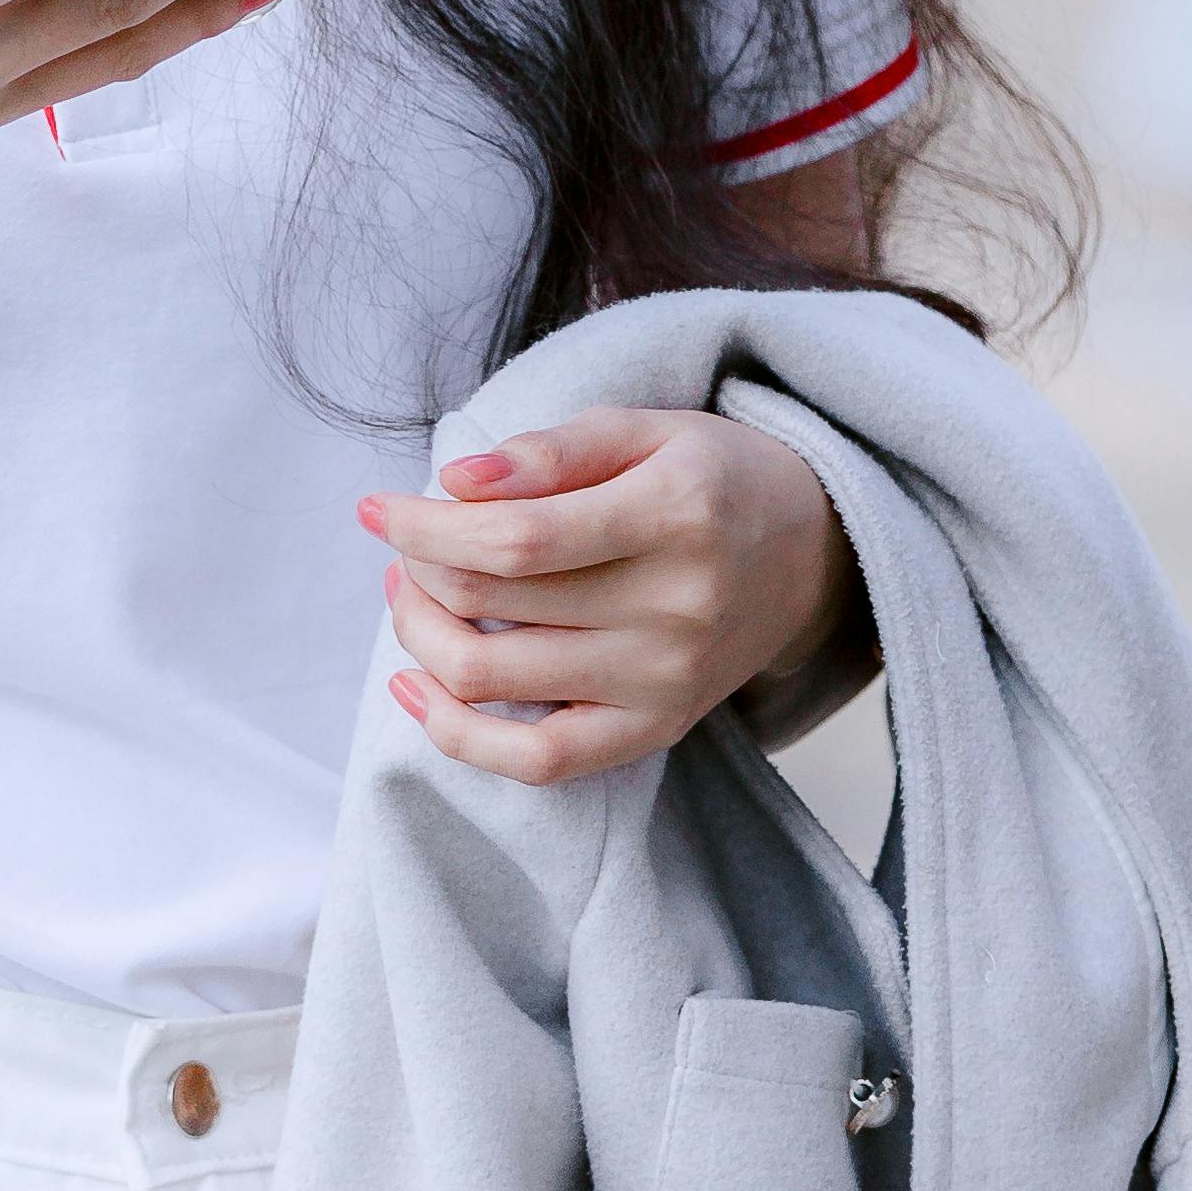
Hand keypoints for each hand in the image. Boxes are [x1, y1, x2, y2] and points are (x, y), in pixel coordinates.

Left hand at [363, 406, 855, 785]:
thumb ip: (554, 449)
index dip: (425, 526)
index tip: (378, 508)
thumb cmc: (713, 480)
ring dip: (420, 634)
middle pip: (493, 603)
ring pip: (493, 678)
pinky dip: (457, 733)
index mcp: (674, 514)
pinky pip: (538, 760)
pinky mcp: (655, 731)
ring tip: (408, 595)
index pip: (515, 537)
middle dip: (417, 568)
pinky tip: (415, 686)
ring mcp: (663, 681)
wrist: (813, 557)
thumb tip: (457, 480)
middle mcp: (674, 607)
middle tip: (404, 542)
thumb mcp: (648, 430)